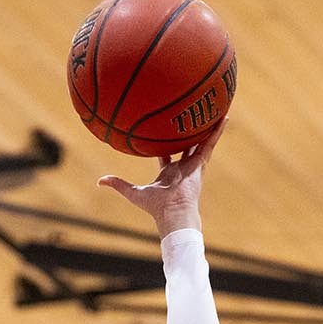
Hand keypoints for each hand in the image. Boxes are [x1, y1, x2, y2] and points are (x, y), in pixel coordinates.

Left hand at [98, 120, 224, 236]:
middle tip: (192, 117)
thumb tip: (99, 180)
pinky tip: (223, 118)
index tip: (166, 131)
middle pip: (186, 145)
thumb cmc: (155, 206)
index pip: (167, 154)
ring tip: (214, 111)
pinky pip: (210, 144)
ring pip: (201, 141)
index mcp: (169, 173)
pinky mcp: (200, 163)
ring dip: (207, 127)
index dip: (166, 143)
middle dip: (189, 133)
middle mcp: (182, 167)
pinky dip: (217, 132)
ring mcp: (193, 165)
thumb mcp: (132, 192)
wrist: (172, 212)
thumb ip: (118, 184)